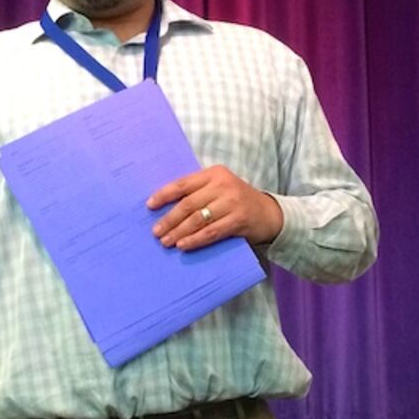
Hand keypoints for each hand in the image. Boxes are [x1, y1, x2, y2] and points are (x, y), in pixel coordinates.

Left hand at [147, 165, 282, 250]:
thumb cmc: (237, 201)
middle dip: (169, 219)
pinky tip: (183, 245)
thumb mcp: (219, 189)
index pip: (183, 183)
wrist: (269, 213)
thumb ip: (198, 192)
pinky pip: (211, 232)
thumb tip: (164, 207)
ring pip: (198, 219)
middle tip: (156, 231)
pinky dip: (195, 240)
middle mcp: (223, 185)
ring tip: (166, 241)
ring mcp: (232, 203)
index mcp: (214, 173)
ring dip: (178, 231)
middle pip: (188, 204)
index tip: (149, 206)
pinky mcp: (239, 220)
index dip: (164, 195)